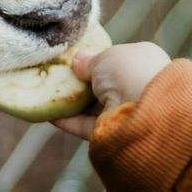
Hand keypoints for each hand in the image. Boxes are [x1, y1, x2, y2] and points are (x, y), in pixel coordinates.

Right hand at [54, 42, 170, 139]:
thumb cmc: (128, 72)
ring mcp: (125, 111)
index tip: (74, 61)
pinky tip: (48, 113)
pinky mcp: (113, 133)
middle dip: (81, 82)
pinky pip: (86, 125)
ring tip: (46, 93)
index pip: (117, 61)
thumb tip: (78, 60)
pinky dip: (68, 120)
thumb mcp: (105, 57)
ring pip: (93, 106)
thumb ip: (89, 60)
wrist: (146, 111)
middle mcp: (137, 86)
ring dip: (71, 101)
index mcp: (143, 62)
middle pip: (103, 85)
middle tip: (55, 76)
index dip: (96, 60)